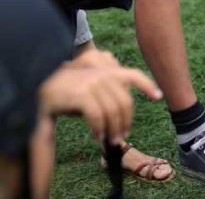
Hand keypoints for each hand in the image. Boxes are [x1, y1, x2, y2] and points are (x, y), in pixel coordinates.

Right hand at [39, 58, 160, 144]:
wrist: (41, 89)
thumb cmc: (69, 91)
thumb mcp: (92, 87)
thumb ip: (108, 91)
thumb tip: (123, 113)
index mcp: (107, 69)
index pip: (133, 74)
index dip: (147, 85)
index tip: (158, 97)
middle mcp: (102, 74)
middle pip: (124, 101)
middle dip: (126, 122)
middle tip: (122, 137)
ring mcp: (92, 82)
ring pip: (113, 111)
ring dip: (113, 129)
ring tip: (110, 140)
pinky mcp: (82, 94)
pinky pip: (98, 116)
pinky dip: (100, 128)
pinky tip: (98, 136)